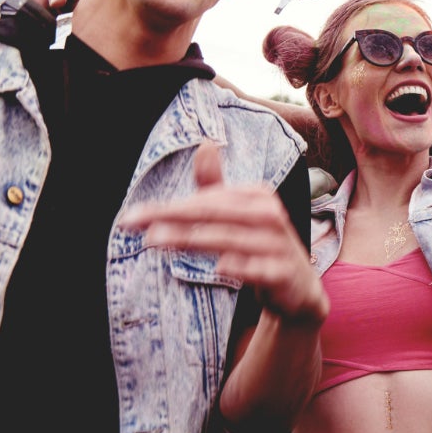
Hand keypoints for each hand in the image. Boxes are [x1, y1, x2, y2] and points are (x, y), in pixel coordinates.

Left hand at [119, 142, 328, 325]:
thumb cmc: (261, 246)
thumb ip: (217, 186)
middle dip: (171, 216)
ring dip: (192, 239)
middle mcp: (270, 215)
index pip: (206, 199)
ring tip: (155, 240)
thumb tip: (205, 144)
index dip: (169, 206)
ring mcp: (278, 245)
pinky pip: (261, 269)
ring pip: (229, 239)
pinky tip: (220, 267)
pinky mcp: (284, 273)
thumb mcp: (240, 215)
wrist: (298, 288)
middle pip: (213, 214)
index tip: (132, 216)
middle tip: (133, 223)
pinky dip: (242, 268)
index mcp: (257, 197)